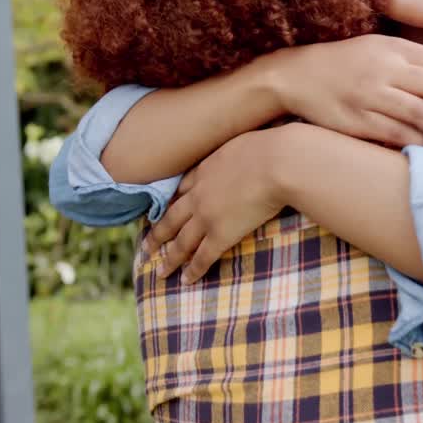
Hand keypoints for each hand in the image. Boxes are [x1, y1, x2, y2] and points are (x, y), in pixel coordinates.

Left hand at [148, 127, 288, 283]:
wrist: (276, 162)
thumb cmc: (267, 148)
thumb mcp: (241, 141)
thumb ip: (234, 151)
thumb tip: (243, 149)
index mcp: (204, 170)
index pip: (181, 190)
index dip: (170, 203)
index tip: (163, 211)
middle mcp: (199, 196)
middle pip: (171, 219)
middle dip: (157, 235)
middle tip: (146, 247)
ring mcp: (207, 217)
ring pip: (181, 242)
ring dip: (169, 259)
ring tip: (160, 272)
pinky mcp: (222, 234)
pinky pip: (203, 257)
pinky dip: (193, 270)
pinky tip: (185, 280)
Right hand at [270, 35, 422, 156]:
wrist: (296, 76)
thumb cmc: (345, 64)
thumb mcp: (380, 49)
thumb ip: (414, 61)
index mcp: (396, 48)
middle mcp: (385, 69)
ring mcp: (370, 95)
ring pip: (422, 115)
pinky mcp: (357, 120)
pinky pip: (397, 134)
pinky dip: (420, 144)